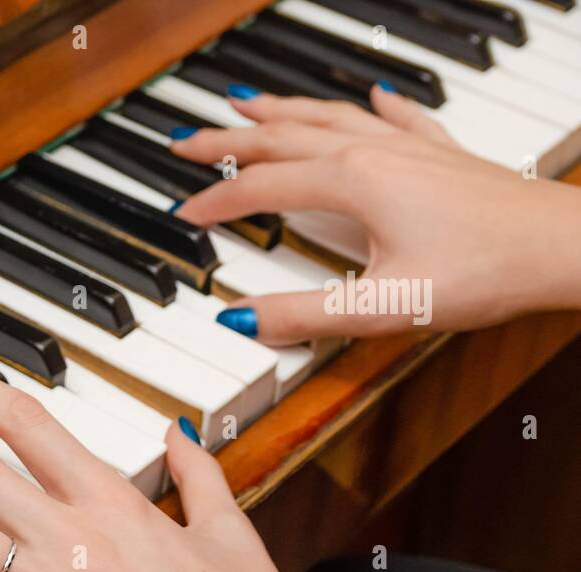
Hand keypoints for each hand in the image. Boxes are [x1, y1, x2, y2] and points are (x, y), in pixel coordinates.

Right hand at [171, 86, 580, 343]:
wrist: (564, 249)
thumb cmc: (486, 270)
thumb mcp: (383, 306)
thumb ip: (304, 314)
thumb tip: (240, 320)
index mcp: (351, 182)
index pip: (261, 188)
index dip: (216, 201)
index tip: (184, 212)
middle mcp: (374, 153)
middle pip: (282, 138)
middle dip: (227, 139)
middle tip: (186, 138)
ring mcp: (409, 149)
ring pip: (329, 116)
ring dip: (282, 110)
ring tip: (247, 101)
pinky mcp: (443, 156)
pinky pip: (398, 118)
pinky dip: (376, 106)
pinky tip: (374, 94)